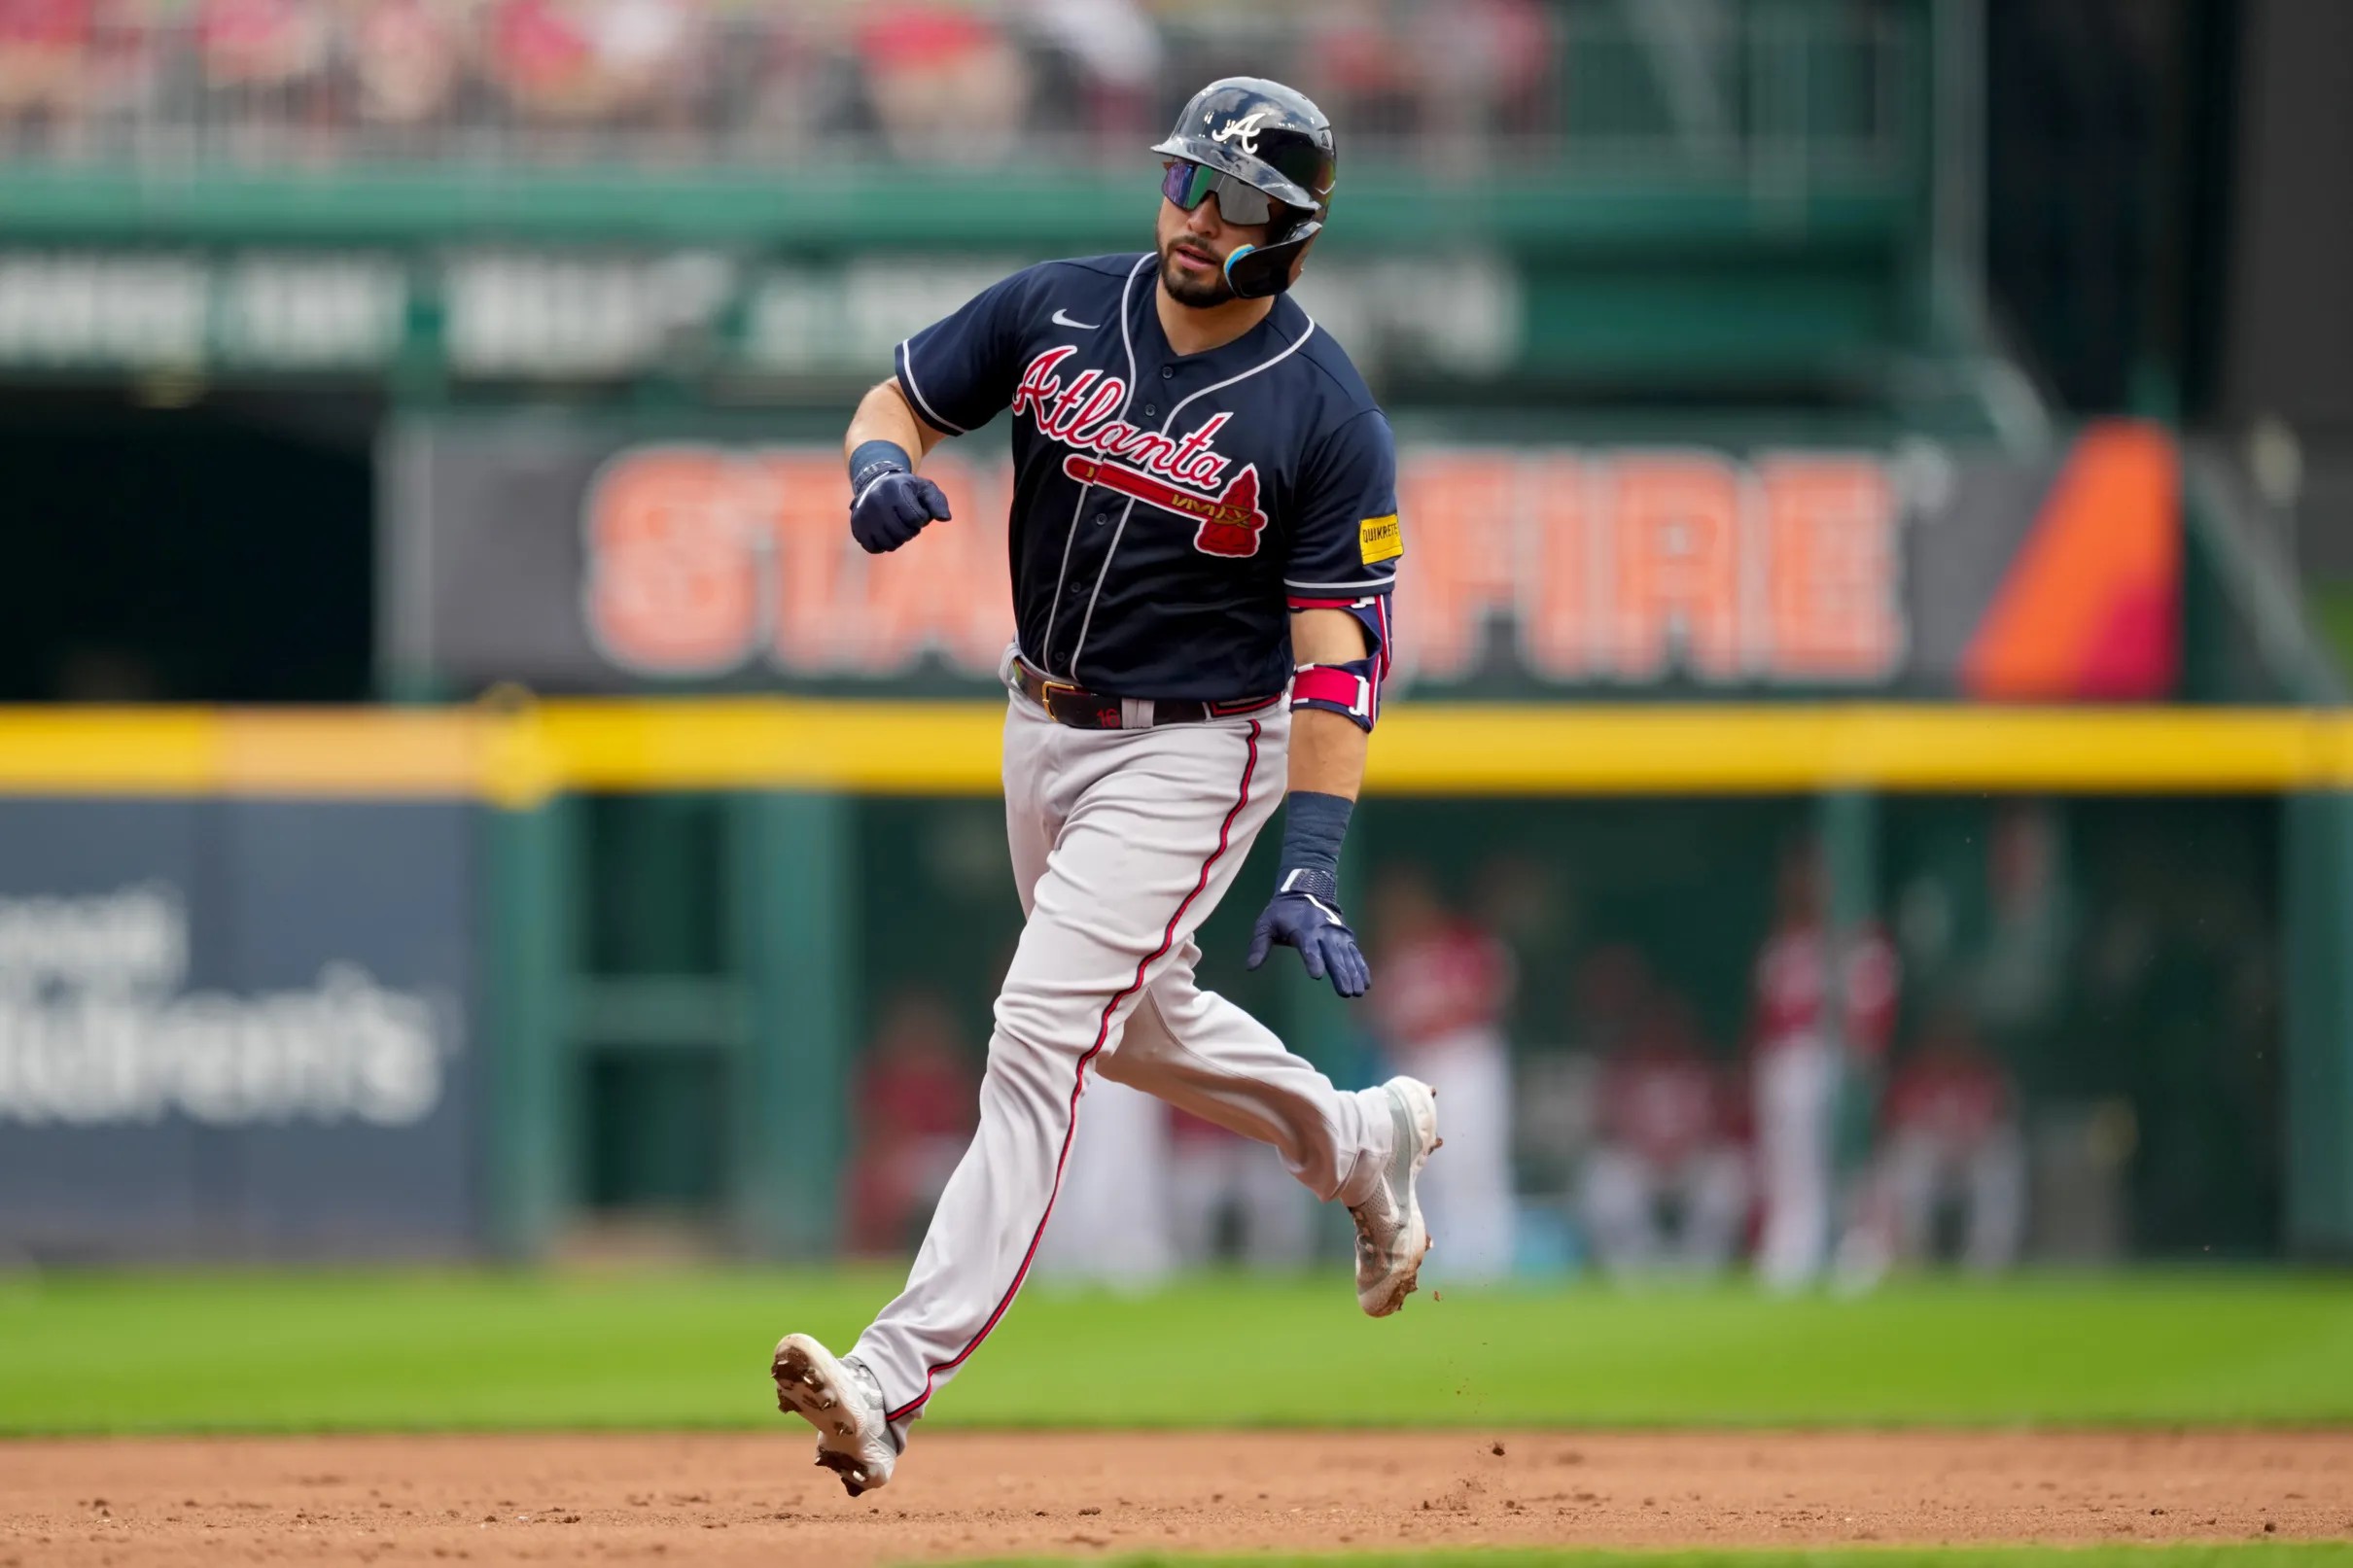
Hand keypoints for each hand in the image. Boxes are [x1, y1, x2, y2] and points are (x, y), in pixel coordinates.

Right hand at [850, 467, 950, 553]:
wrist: (877, 483)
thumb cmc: (907, 490)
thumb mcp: (925, 489)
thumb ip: (938, 502)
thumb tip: (945, 518)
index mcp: (894, 488)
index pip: (915, 519)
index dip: (921, 520)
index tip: (918, 512)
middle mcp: (875, 500)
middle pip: (902, 533)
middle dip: (911, 531)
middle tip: (909, 523)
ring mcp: (863, 513)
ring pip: (888, 543)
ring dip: (898, 540)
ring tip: (898, 528)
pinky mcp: (856, 525)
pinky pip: (872, 548)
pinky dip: (882, 546)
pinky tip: (886, 534)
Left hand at [1246, 879, 1370, 998]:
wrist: (1305, 891)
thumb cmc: (1282, 913)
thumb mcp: (1265, 924)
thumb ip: (1259, 945)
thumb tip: (1250, 967)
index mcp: (1303, 929)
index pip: (1308, 947)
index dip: (1313, 960)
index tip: (1316, 975)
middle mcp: (1324, 932)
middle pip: (1333, 955)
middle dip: (1341, 973)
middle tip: (1346, 992)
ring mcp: (1337, 934)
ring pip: (1347, 956)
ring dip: (1354, 974)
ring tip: (1358, 992)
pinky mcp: (1346, 937)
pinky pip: (1355, 953)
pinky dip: (1361, 967)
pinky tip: (1365, 983)